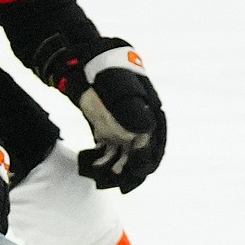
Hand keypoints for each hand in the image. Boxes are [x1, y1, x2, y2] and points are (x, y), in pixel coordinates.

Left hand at [52, 38, 166, 192]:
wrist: (88, 61)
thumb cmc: (108, 72)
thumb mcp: (121, 88)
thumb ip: (132, 109)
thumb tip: (144, 131)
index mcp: (149, 112)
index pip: (156, 140)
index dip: (150, 157)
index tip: (141, 170)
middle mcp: (138, 123)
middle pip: (141, 152)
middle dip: (133, 169)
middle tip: (122, 183)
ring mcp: (123, 127)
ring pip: (124, 154)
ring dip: (117, 167)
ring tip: (104, 175)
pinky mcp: (107, 130)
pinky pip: (108, 150)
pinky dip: (102, 160)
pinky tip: (92, 165)